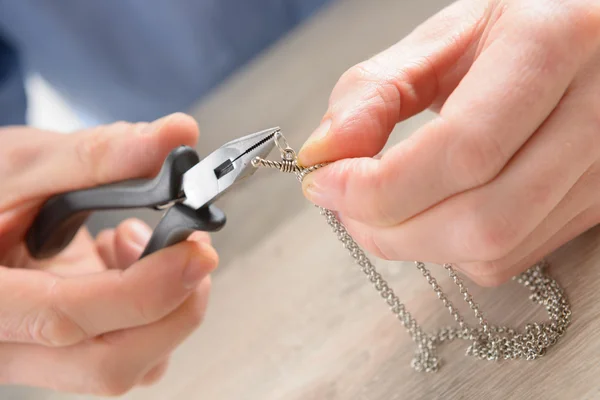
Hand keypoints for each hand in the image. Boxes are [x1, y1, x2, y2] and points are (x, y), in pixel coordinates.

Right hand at [0, 113, 217, 394]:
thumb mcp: (25, 164)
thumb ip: (99, 154)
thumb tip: (178, 135)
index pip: (64, 317)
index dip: (143, 290)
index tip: (195, 251)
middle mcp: (6, 346)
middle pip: (108, 365)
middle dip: (173, 308)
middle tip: (193, 249)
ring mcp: (40, 357)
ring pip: (129, 366)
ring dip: (165, 305)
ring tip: (132, 239)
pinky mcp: (69, 352)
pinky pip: (131, 352)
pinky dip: (154, 310)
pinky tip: (124, 262)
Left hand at [298, 0, 599, 285]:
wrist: (582, 45)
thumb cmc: (511, 32)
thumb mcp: (442, 40)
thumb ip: (374, 91)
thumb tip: (322, 152)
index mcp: (552, 47)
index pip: (462, 150)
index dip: (379, 186)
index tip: (324, 183)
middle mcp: (593, 116)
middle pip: (481, 219)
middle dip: (389, 228)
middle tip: (343, 204)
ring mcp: (598, 170)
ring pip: (493, 250)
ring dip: (413, 244)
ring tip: (378, 207)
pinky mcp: (589, 205)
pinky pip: (506, 259)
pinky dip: (447, 249)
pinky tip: (431, 210)